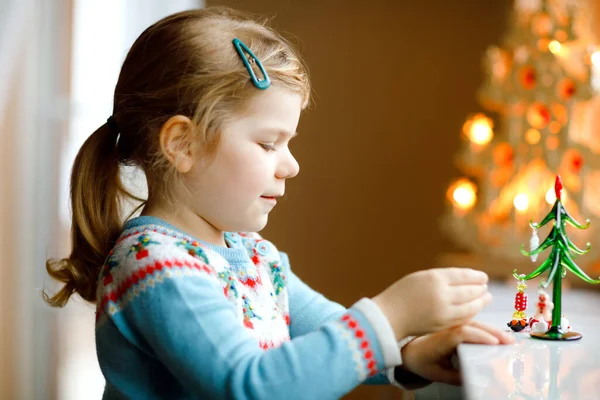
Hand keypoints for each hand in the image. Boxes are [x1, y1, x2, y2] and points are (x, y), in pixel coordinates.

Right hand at [373, 268, 490, 338]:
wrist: (389, 316)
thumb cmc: (402, 293)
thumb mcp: (420, 278)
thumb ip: (442, 278)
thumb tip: (466, 280)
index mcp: (435, 278)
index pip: (464, 276)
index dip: (476, 276)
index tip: (483, 277)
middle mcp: (441, 295)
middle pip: (470, 291)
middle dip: (480, 289)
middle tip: (486, 287)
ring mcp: (443, 312)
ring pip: (470, 307)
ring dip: (480, 302)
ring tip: (486, 297)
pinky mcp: (443, 325)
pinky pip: (463, 318)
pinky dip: (472, 312)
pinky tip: (474, 309)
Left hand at [399, 321, 514, 385]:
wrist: (410, 350)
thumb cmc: (423, 362)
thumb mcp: (437, 374)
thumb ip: (455, 377)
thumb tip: (476, 378)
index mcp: (441, 338)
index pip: (461, 333)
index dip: (479, 336)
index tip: (495, 343)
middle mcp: (447, 328)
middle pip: (472, 325)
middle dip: (492, 332)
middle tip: (510, 341)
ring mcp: (452, 324)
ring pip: (474, 322)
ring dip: (492, 329)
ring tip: (509, 338)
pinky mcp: (456, 324)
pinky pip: (473, 323)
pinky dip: (486, 328)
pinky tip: (499, 334)